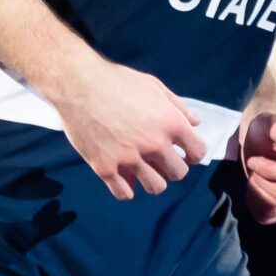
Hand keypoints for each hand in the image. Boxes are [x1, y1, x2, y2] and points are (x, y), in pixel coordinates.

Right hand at [49, 55, 208, 200]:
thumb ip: (177, 106)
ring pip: (156, 187)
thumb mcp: (153, 86)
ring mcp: (129, 158)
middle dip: (173, 167)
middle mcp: (153, 143)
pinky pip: (125, 193)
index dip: (193, 153)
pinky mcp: (105, 167)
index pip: (198, 153)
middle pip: (178, 174)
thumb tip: (195, 123)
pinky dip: (127, 189)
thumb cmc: (116, 81)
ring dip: (152, 180)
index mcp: (170, 122)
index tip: (184, 152)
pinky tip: (123, 176)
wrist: (77, 84)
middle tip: (161, 160)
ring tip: (143, 169)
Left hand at [237, 113, 275, 224]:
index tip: (254, 159)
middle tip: (253, 166)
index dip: (268, 170)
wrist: (262, 139)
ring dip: (256, 190)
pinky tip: (255, 188)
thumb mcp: (275, 123)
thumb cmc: (270, 129)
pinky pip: (269, 216)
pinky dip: (255, 203)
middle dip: (261, 180)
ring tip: (254, 175)